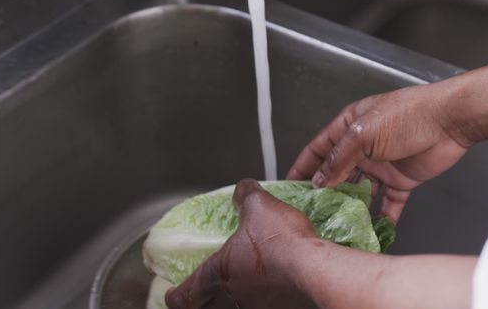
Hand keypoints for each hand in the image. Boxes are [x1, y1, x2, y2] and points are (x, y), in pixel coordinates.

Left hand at [165, 179, 318, 308]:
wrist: (314, 270)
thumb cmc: (280, 240)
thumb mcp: (259, 206)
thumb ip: (246, 196)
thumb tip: (242, 191)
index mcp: (218, 274)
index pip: (184, 296)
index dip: (175, 296)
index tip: (173, 294)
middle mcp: (233, 298)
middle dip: (199, 305)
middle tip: (200, 298)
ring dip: (229, 304)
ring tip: (234, 294)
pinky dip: (259, 303)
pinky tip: (268, 294)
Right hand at [287, 84, 469, 222]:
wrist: (450, 121)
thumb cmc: (407, 115)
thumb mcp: (364, 134)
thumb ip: (339, 158)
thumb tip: (320, 180)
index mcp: (349, 129)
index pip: (318, 150)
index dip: (303, 167)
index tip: (290, 185)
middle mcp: (362, 147)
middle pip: (337, 173)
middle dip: (325, 192)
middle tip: (312, 211)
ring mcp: (382, 164)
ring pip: (361, 191)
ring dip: (351, 207)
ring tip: (339, 224)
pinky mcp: (402, 178)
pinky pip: (388, 201)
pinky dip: (383, 215)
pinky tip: (375, 228)